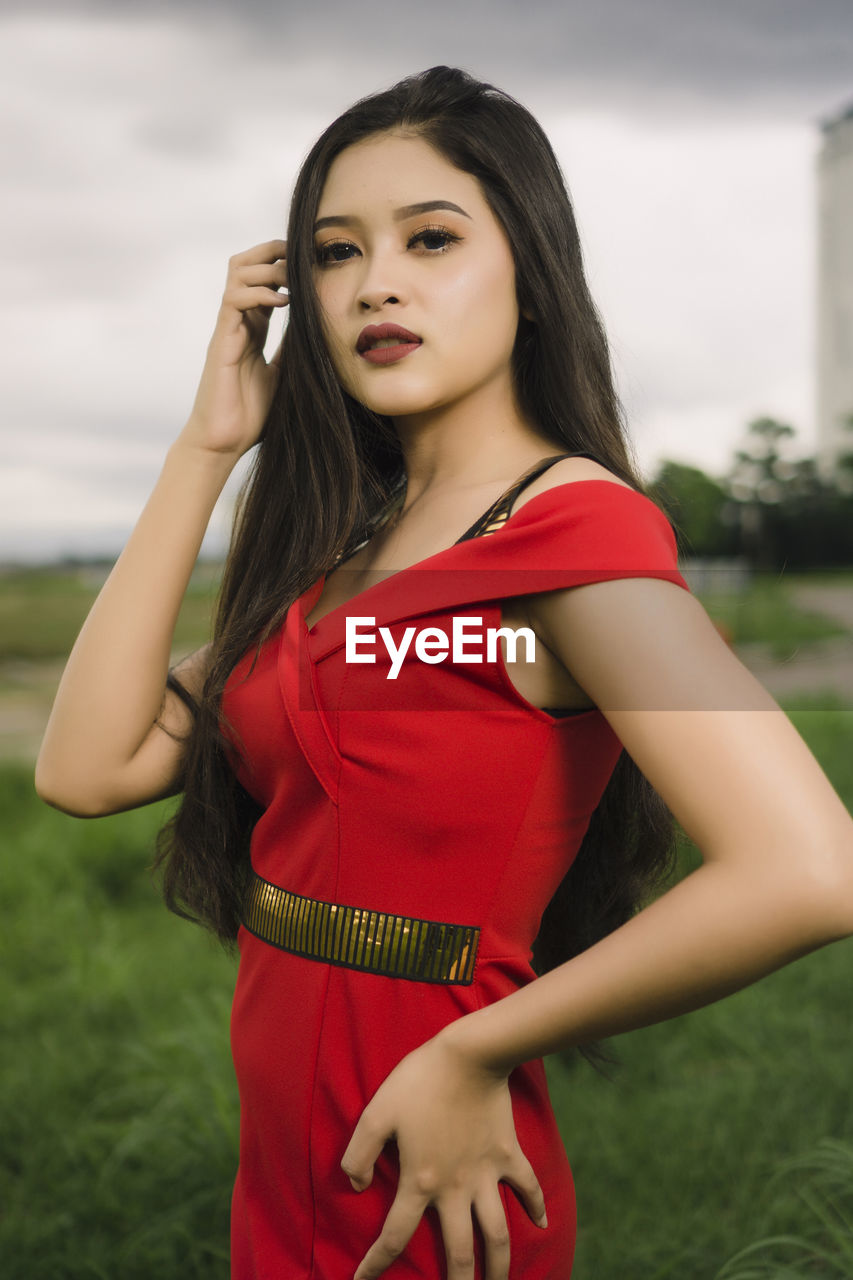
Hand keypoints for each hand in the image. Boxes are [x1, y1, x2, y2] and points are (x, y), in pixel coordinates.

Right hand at [181, 239, 289, 457]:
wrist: (224, 443)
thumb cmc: (250, 415)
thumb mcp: (284, 376)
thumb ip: (293, 350)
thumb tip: (315, 331)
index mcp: (253, 329)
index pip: (264, 280)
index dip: (284, 265)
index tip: (310, 266)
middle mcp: (238, 323)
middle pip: (244, 264)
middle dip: (272, 252)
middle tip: (299, 259)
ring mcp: (228, 329)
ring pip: (236, 274)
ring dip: (266, 267)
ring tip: (291, 280)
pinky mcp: (221, 342)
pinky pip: (233, 300)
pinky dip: (258, 293)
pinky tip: (281, 303)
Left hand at [341, 1031, 547, 1279]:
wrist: (469, 1055)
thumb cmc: (418, 1081)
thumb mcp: (376, 1113)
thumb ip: (357, 1154)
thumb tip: (355, 1187)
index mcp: (420, 1182)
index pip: (394, 1236)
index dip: (376, 1265)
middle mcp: (455, 1189)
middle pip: (458, 1254)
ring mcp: (485, 1174)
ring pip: (497, 1235)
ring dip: (499, 1267)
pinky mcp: (508, 1154)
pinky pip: (527, 1188)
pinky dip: (537, 1208)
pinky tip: (541, 1226)